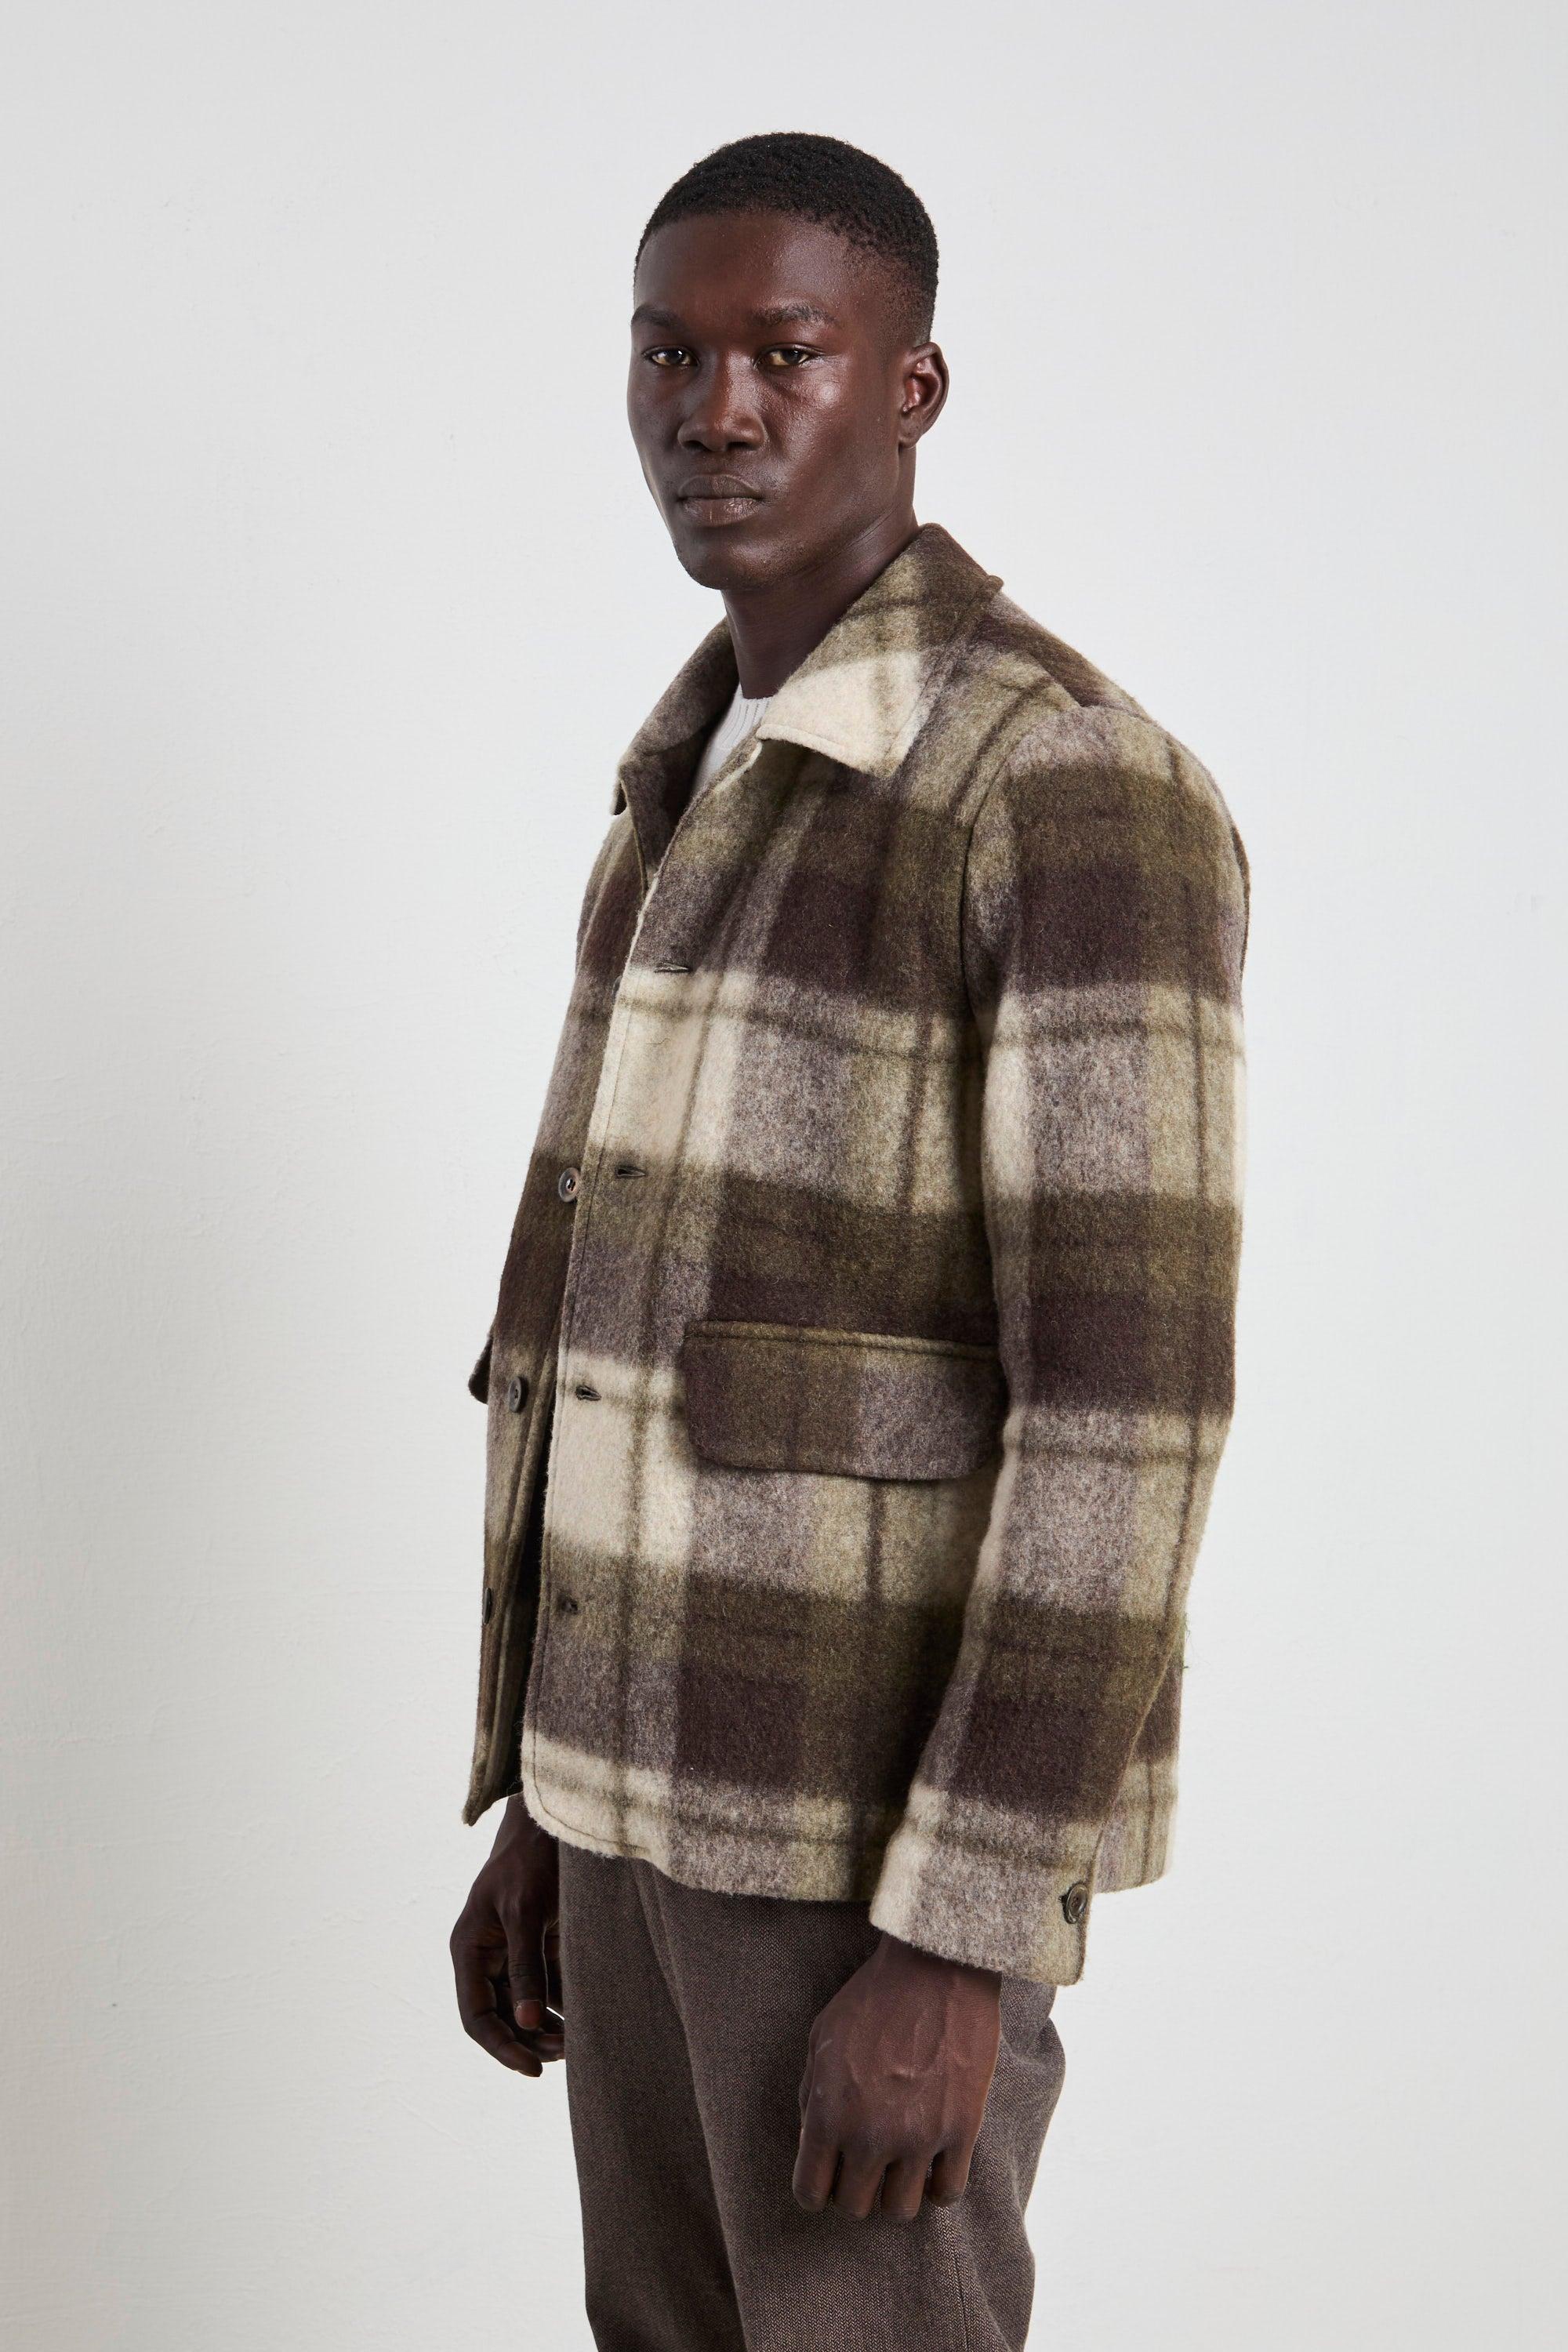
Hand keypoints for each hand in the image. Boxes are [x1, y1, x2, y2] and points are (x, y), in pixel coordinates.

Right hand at [450, 1796, 563, 2075]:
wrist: (554, 1819)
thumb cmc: (531, 1860)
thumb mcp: (526, 1912)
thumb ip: (526, 1966)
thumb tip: (526, 2023)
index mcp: (470, 1948)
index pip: (476, 2016)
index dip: (501, 2048)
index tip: (532, 2070)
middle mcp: (487, 1955)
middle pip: (501, 2017)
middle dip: (529, 2042)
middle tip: (565, 2057)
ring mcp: (514, 1951)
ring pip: (525, 2007)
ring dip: (547, 2030)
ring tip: (579, 2045)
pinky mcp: (541, 1944)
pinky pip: (547, 1987)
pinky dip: (563, 2007)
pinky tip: (586, 2021)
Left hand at [793, 1931, 1000, 2221]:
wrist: (936, 1968)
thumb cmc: (873, 1998)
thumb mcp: (822, 2038)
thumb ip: (812, 2096)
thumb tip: (814, 2141)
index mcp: (830, 2114)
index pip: (811, 2193)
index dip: (817, 2188)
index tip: (830, 2174)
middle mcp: (870, 2136)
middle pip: (855, 2207)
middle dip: (856, 2188)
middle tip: (866, 2162)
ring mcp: (918, 2138)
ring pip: (900, 2211)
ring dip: (896, 2191)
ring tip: (899, 2164)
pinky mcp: (962, 2131)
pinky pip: (948, 2193)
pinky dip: (938, 2185)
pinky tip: (933, 2161)